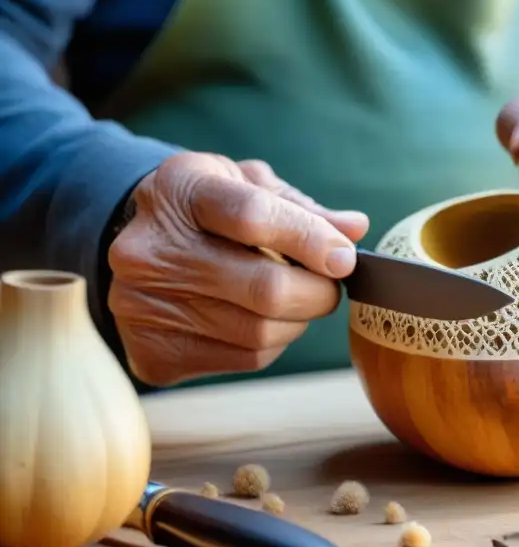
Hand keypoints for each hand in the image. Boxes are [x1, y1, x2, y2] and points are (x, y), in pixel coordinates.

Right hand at [107, 153, 368, 386]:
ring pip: (262, 333)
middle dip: (318, 293)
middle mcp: (151, 249)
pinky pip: (246, 359)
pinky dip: (273, 343)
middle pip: (265, 288)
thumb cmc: (209, 211)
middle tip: (328, 287)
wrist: (135, 247)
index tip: (345, 258)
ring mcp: (143, 305)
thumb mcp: (248, 187)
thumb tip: (355, 229)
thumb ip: (302, 208)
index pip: (253, 217)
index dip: (310, 240)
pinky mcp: (152, 352)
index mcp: (180, 190)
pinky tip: (262, 320)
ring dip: (298, 321)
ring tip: (294, 301)